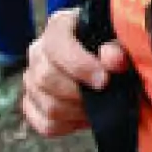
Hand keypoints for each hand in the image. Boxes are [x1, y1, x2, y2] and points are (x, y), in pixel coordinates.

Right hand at [22, 8, 133, 137]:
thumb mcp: (119, 39)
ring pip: (48, 105)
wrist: (109, 63)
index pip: (57, 45)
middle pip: (46, 78)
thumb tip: (112, 58)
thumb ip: (117, 47)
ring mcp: (31, 78)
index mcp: (59, 25)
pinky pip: (45, 124)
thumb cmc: (114, 46)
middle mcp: (39, 50)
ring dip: (78, 111)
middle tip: (103, 95)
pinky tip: (84, 115)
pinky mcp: (32, 103)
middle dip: (79, 93)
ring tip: (98, 106)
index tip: (104, 80)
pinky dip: (69, 125)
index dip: (79, 66)